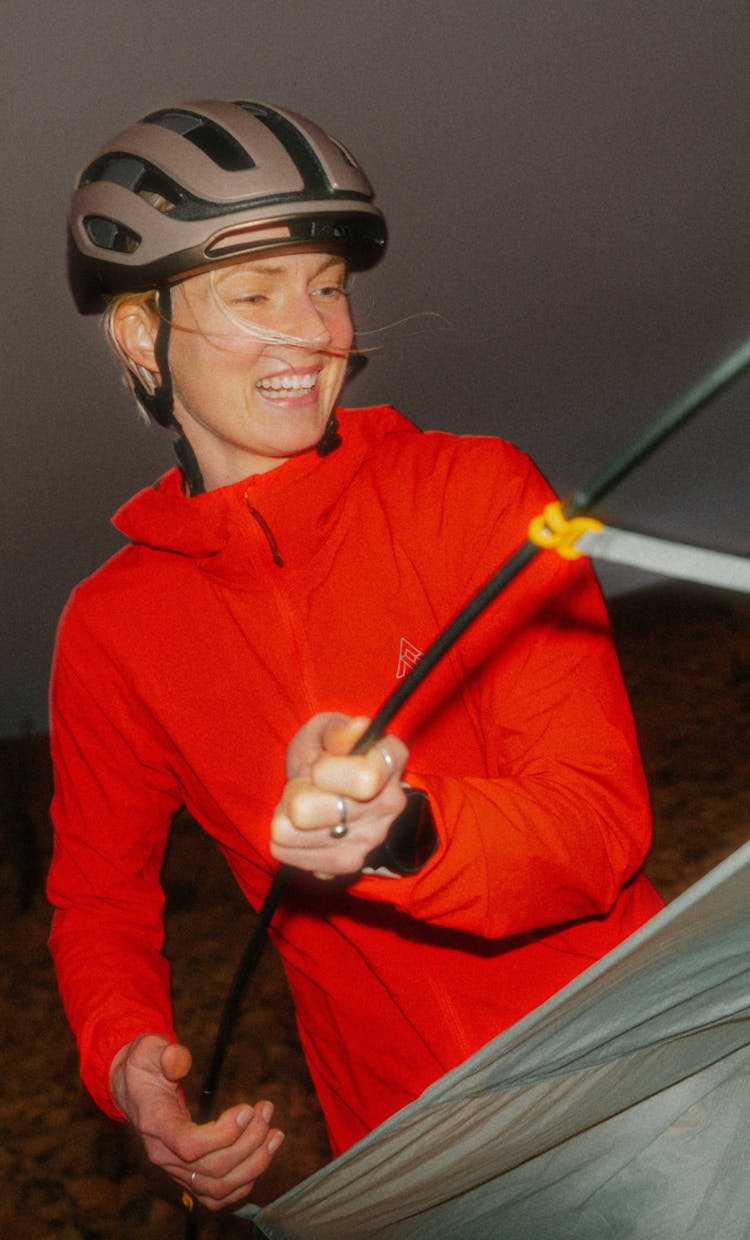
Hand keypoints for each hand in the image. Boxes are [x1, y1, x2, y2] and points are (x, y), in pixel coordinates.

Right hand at [110, 1034, 282, 1210]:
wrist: (133, 1090)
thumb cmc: (144, 1067)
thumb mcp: (148, 1050)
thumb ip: (165, 1054)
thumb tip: (178, 1058)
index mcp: (154, 1123)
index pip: (188, 1145)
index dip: (222, 1134)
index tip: (246, 1109)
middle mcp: (163, 1155)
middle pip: (211, 1169)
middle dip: (249, 1141)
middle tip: (266, 1110)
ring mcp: (175, 1170)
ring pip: (218, 1187)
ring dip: (254, 1164)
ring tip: (276, 1133)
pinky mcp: (188, 1175)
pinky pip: (217, 1195)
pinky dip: (245, 1182)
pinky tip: (264, 1156)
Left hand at [270, 714, 408, 876]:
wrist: (332, 789)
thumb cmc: (329, 753)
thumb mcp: (328, 731)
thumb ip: (338, 731)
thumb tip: (357, 728)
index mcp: (392, 760)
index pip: (365, 779)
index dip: (327, 773)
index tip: (318, 768)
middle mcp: (391, 803)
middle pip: (323, 811)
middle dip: (296, 792)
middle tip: (303, 784)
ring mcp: (371, 838)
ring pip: (296, 833)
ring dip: (285, 815)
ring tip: (301, 801)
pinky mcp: (347, 864)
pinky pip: (289, 853)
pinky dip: (284, 838)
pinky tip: (299, 826)